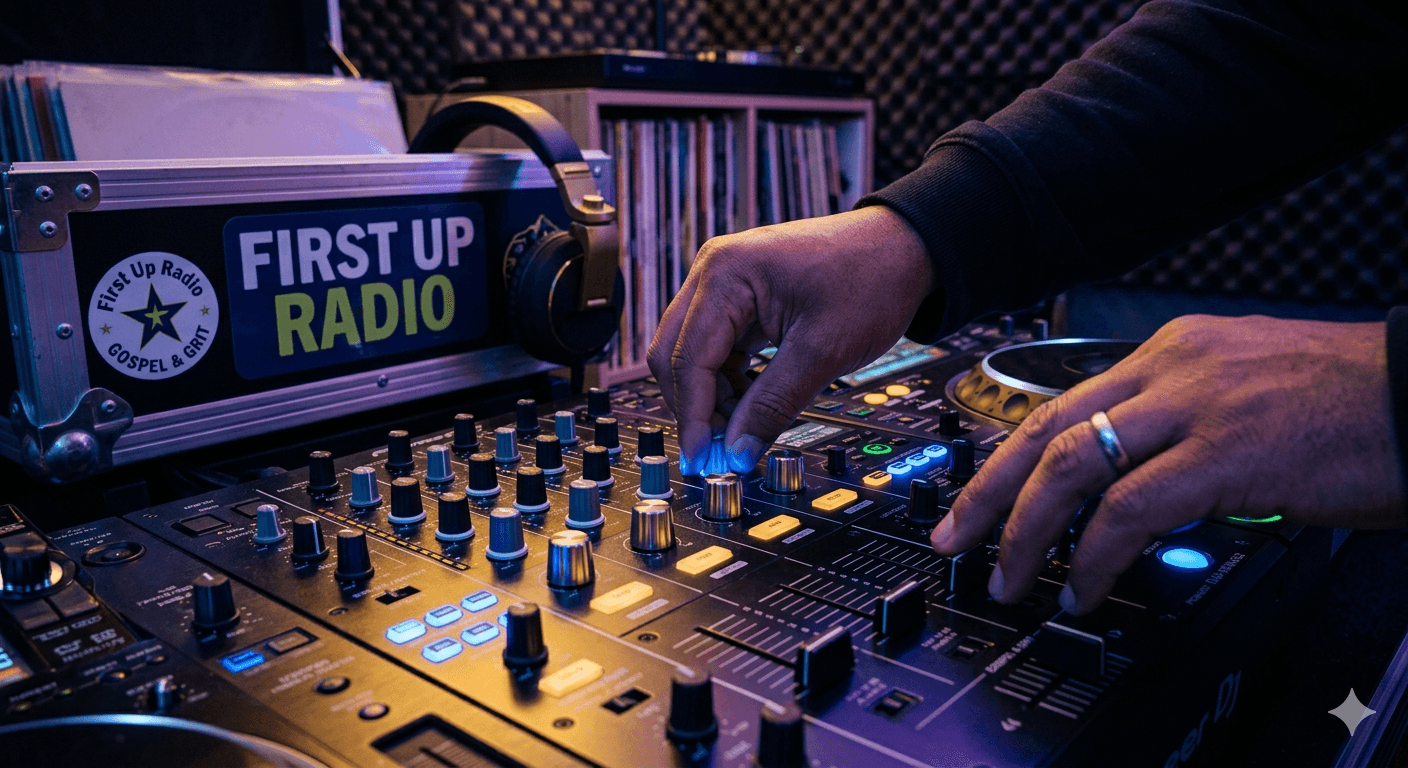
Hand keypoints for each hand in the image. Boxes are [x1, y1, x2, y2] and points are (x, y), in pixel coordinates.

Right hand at [648, 207, 935, 473]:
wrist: (904, 249)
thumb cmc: (871, 280)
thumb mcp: (822, 351)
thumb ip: (773, 405)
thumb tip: (738, 452)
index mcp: (727, 274)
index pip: (688, 358)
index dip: (692, 416)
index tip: (700, 459)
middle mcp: (714, 272)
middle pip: (674, 354)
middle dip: (694, 406)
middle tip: (718, 451)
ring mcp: (724, 283)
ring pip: (691, 353)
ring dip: (710, 396)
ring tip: (744, 428)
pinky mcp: (739, 297)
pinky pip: (714, 346)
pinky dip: (726, 380)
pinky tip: (751, 403)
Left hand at [931, 314, 1404, 614]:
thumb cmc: (1349, 401)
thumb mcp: (1244, 391)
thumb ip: (1181, 419)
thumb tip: (1136, 470)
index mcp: (1172, 350)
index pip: (1062, 403)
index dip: (1009, 457)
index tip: (980, 496)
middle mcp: (1171, 367)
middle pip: (1046, 429)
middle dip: (988, 491)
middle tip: (956, 537)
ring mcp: (1196, 407)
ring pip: (1072, 465)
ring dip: (1027, 530)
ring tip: (1011, 578)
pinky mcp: (1226, 454)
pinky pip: (1131, 508)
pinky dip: (1094, 555)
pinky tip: (1083, 586)